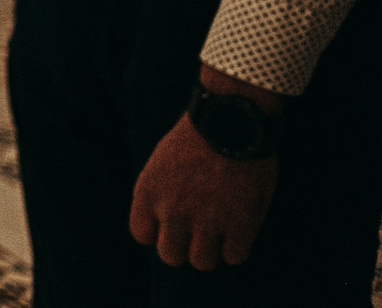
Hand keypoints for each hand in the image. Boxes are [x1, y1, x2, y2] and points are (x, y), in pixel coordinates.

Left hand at [130, 72, 281, 269]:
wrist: (231, 119)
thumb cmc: (198, 135)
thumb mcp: (161, 161)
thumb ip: (158, 193)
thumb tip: (162, 222)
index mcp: (148, 192)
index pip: (142, 234)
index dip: (158, 232)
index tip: (172, 223)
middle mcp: (172, 210)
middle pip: (171, 256)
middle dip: (184, 246)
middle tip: (198, 232)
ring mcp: (206, 220)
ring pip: (203, 262)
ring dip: (211, 250)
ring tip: (220, 232)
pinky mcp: (240, 224)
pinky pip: (234, 257)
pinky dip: (237, 247)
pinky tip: (240, 229)